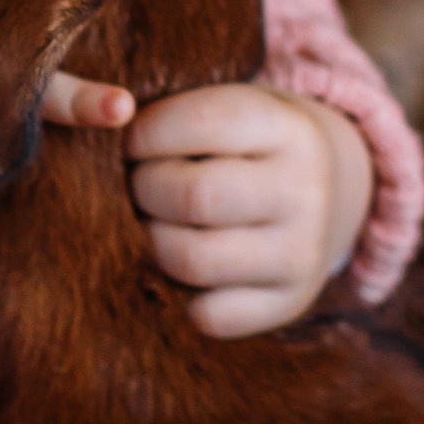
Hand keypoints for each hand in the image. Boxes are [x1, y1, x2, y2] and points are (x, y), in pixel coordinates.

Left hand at [55, 78, 370, 334]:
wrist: (332, 189)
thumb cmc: (248, 143)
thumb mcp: (230, 109)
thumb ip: (173, 116)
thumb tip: (92, 128)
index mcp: (287, 127)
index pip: (201, 124)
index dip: (144, 133)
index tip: (128, 141)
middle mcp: (304, 190)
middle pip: (193, 196)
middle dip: (143, 190)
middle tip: (135, 186)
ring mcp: (302, 253)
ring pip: (193, 259)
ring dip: (151, 242)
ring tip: (151, 223)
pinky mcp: (290, 304)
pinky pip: (209, 315)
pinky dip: (179, 293)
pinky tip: (179, 265)